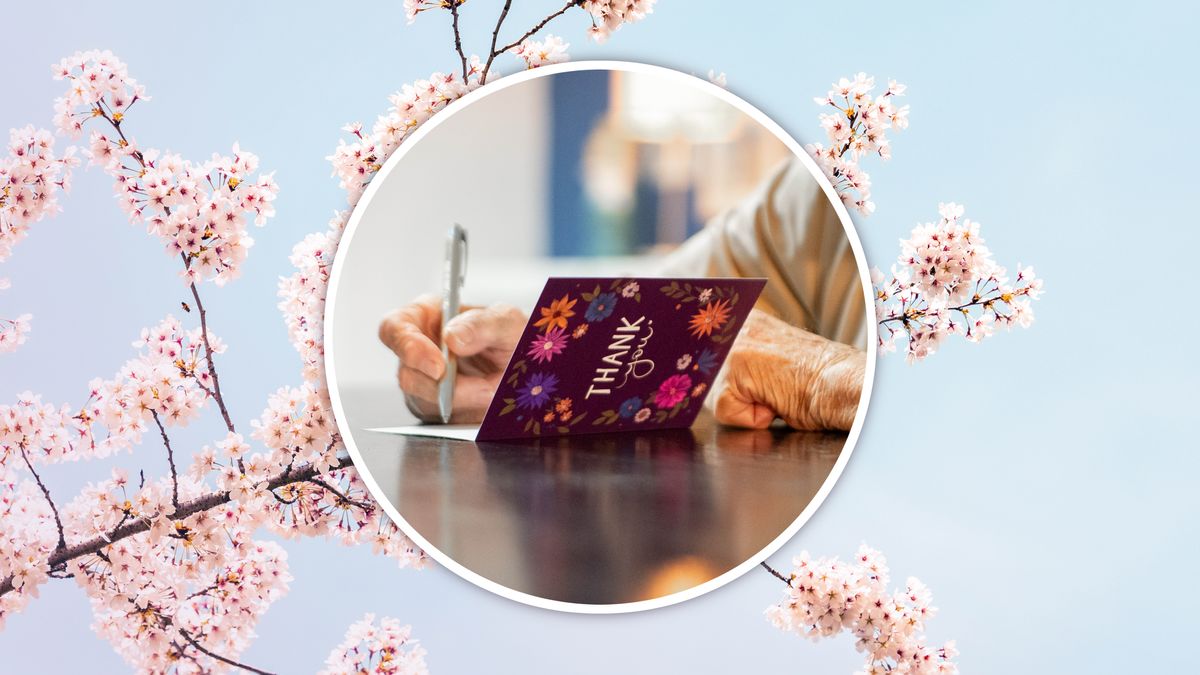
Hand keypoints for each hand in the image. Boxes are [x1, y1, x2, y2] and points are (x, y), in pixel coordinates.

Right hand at [378, 295, 526, 422]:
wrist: (524, 368)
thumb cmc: (510, 336)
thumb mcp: (506, 322)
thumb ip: (482, 324)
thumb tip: (452, 337)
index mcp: (426, 316)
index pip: (393, 328)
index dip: (408, 346)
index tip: (439, 365)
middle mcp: (418, 349)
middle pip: (406, 373)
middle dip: (441, 385)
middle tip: (480, 388)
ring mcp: (423, 380)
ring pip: (424, 399)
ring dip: (462, 399)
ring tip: (493, 390)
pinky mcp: (433, 407)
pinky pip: (440, 416)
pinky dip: (467, 410)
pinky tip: (486, 400)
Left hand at [711, 309, 864, 430]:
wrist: (843, 384)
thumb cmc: (815, 380)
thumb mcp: (768, 361)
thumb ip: (739, 362)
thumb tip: (704, 379)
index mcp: (741, 318)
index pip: (698, 349)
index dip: (706, 374)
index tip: (720, 382)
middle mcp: (734, 324)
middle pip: (703, 376)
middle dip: (729, 394)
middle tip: (768, 390)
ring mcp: (733, 342)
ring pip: (712, 395)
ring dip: (742, 406)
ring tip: (774, 395)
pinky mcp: (735, 365)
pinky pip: (724, 409)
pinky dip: (750, 417)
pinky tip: (776, 403)